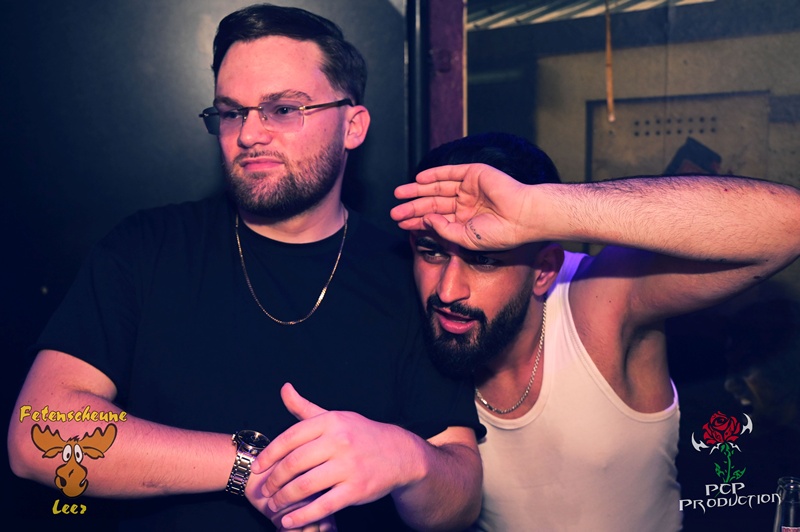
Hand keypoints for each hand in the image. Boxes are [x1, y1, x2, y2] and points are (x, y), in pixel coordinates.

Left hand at [251, 383, 422, 529]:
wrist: (400, 454)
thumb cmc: (361, 435)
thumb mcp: (335, 417)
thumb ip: (306, 408)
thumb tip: (284, 388)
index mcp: (331, 422)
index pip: (290, 437)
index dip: (269, 455)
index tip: (256, 468)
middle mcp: (339, 441)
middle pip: (294, 463)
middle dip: (274, 480)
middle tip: (265, 490)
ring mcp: (349, 466)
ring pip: (305, 485)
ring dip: (284, 499)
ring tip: (274, 505)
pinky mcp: (357, 489)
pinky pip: (324, 505)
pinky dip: (303, 515)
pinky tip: (289, 521)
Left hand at [390, 163, 532, 249]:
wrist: (522, 218)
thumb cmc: (499, 234)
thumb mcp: (464, 238)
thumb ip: (444, 230)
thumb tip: (425, 219)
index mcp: (466, 221)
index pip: (436, 220)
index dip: (418, 222)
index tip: (400, 224)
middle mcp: (467, 204)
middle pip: (433, 203)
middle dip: (413, 207)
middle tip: (394, 211)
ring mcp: (470, 188)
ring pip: (438, 188)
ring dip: (418, 190)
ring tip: (399, 194)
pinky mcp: (475, 174)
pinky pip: (451, 172)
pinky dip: (434, 174)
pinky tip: (418, 179)